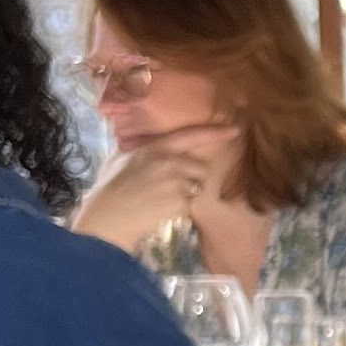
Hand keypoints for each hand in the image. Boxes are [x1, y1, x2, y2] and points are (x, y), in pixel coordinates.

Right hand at [72, 126, 235, 251]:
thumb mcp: (120, 156)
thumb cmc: (109, 186)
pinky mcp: (180, 204)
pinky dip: (180, 209)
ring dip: (187, 194)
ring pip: (197, 187)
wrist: (109, 216)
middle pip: (201, 167)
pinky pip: (189, 205)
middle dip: (193, 177)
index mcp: (156, 147)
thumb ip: (138, 146)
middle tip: (170, 186)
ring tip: (162, 198)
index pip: (191, 135)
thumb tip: (143, 135)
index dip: (215, 132)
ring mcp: (177, 183)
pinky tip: (160, 209)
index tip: (235, 130)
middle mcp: (170, 162)